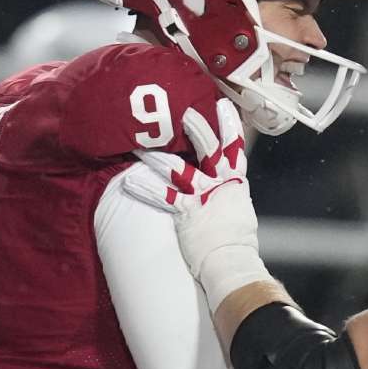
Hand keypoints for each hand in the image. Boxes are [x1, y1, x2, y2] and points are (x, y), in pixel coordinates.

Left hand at [124, 97, 271, 309]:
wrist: (233, 263)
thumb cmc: (237, 244)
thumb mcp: (239, 213)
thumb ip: (229, 197)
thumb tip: (225, 189)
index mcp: (236, 183)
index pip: (236, 148)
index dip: (230, 125)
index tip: (222, 105)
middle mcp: (222, 185)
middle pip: (211, 148)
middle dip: (197, 129)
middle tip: (181, 111)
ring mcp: (205, 197)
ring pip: (181, 169)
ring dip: (159, 158)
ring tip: (140, 147)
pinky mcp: (189, 213)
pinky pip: (164, 197)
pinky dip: (146, 189)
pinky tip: (128, 182)